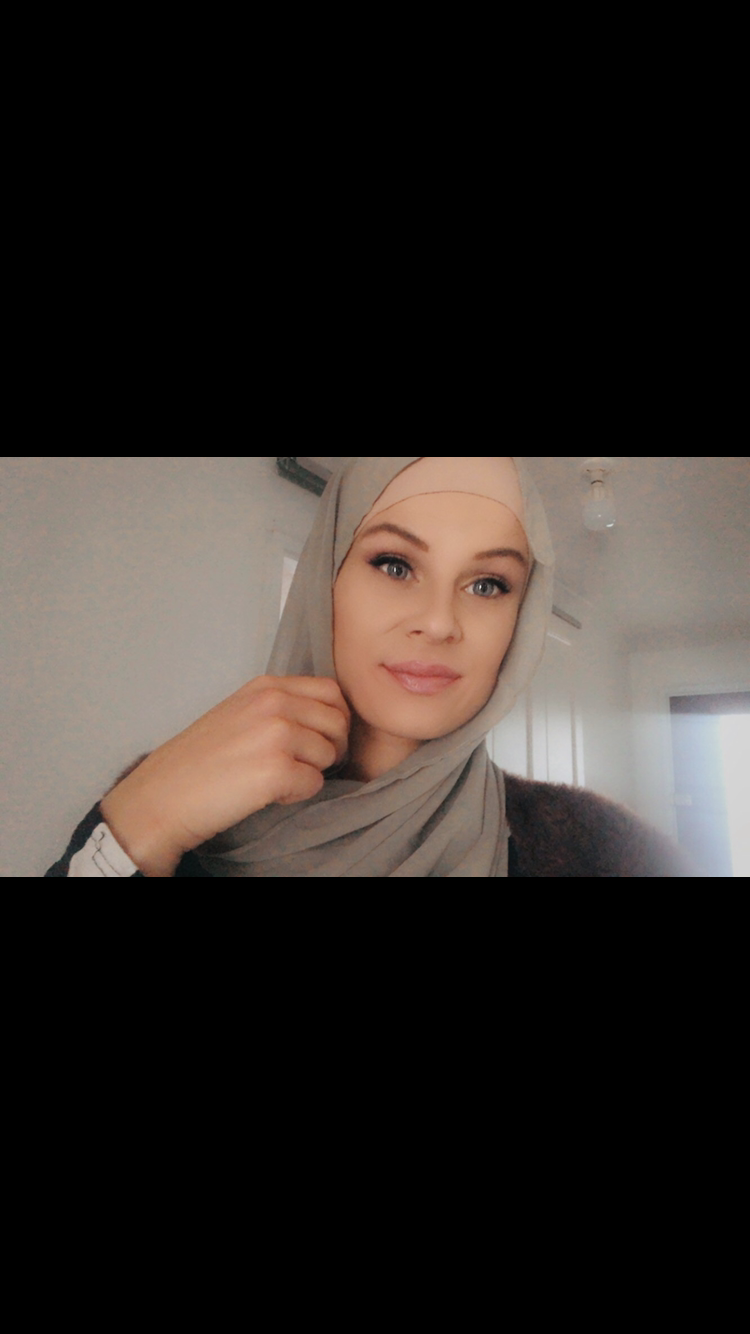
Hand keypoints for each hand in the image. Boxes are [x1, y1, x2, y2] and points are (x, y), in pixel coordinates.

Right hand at [100, 676, 350, 870]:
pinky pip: (315, 784)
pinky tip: (267, 793)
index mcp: (266, 686)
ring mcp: (276, 734)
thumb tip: (325, 717)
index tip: (316, 738)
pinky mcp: (277, 770)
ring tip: (275, 778)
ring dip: (311, 772)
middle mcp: (274, 703)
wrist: (163, 795)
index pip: (331, 691)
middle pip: (339, 721)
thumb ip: (280, 706)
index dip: (332, 719)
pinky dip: (297, 795)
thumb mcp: (239, 712)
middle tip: (303, 764)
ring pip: (330, 754)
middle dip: (330, 747)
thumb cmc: (198, 761)